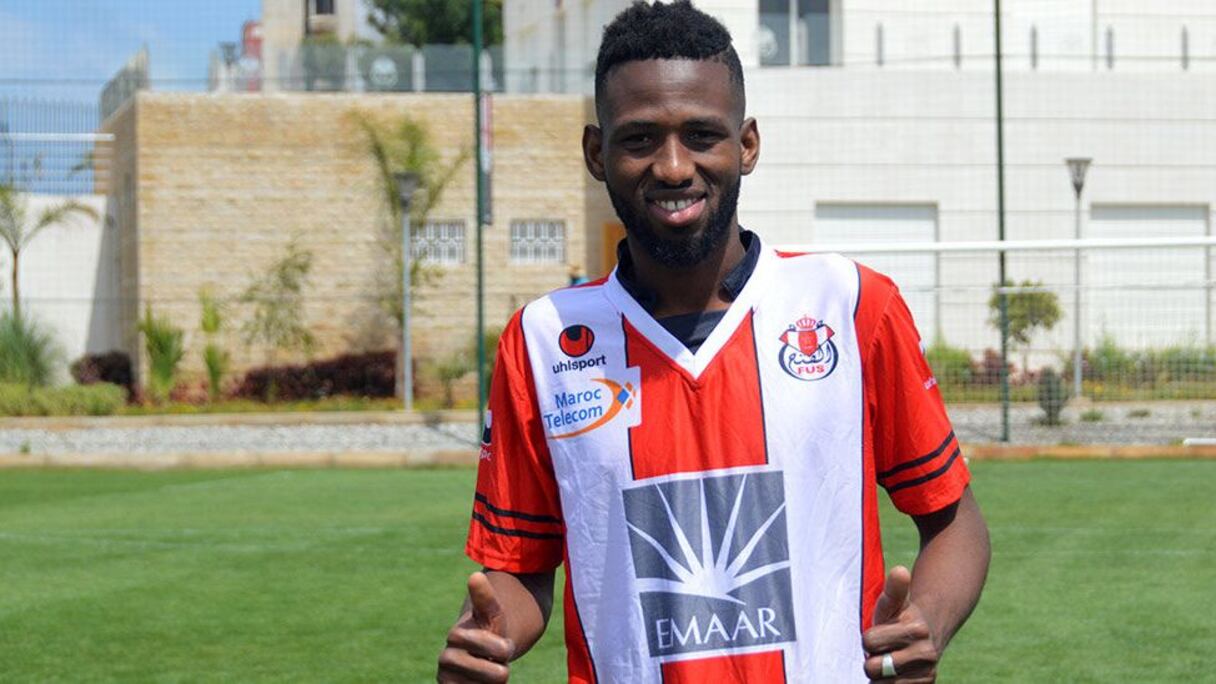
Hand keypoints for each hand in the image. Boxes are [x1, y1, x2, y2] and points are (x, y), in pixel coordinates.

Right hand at [438, 572, 515, 682]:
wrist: (486, 654)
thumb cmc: (491, 631)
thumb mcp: (492, 613)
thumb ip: (485, 597)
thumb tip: (475, 575)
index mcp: (455, 637)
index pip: (473, 644)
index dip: (494, 647)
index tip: (506, 647)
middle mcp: (446, 659)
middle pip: (478, 673)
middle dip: (494, 670)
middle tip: (503, 666)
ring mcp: (447, 678)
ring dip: (489, 683)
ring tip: (493, 674)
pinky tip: (484, 683)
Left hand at [862, 566, 940, 682]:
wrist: (929, 633)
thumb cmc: (901, 617)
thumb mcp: (894, 602)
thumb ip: (893, 589)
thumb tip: (900, 570)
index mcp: (916, 630)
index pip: (868, 642)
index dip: (868, 639)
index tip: (879, 634)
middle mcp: (926, 654)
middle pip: (873, 668)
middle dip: (873, 658)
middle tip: (883, 650)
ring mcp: (927, 673)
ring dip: (880, 674)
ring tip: (889, 660)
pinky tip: (894, 674)